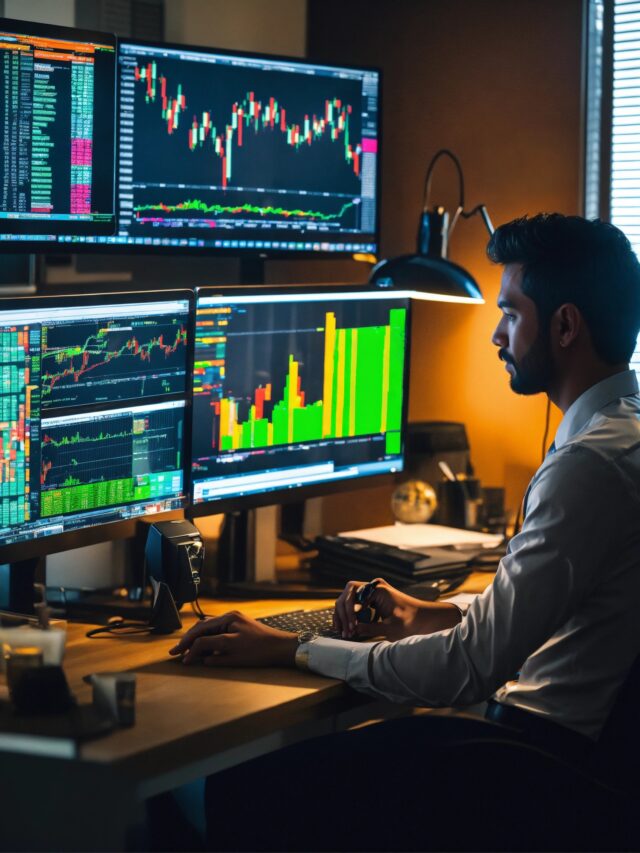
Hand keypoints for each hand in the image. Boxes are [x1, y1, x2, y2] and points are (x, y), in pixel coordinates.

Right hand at [168, 611, 297, 667]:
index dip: (188, 645)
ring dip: (197, 640)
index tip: (179, 656)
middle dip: (188, 640)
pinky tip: (204, 649)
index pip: (201, 632)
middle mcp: (230, 617)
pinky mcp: (238, 627)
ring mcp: (234, 621)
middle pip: (202, 627)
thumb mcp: (232, 653)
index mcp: (228, 619)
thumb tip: (194, 655)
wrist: (281, 648)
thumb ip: (211, 652)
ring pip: (209, 629)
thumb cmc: (259, 650)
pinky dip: (208, 640)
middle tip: (176, 652)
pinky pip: (217, 631)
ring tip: (187, 651)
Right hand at [333, 578, 460, 640]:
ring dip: (345, 615)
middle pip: (347, 595)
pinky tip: (348, 628)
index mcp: (377, 589)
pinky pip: (355, 603)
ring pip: (349, 599)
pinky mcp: (372, 598)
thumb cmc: (410, 623)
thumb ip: (370, 629)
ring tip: (344, 632)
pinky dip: (350, 615)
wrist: (423, 618)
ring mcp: (372, 591)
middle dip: (343, 613)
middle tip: (342, 631)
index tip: (349, 629)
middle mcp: (373, 586)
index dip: (347, 613)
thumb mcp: (390, 629)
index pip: (352, 595)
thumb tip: (352, 630)